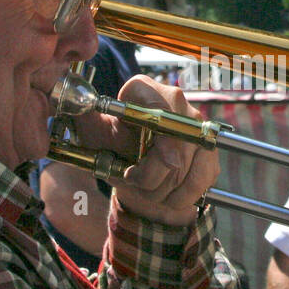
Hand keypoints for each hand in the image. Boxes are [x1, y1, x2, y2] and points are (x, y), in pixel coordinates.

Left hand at [74, 75, 218, 226]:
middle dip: (149, 177)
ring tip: (146, 189)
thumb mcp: (94, 134)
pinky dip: (180, 198)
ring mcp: (198, 126)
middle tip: (131, 180)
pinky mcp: (210, 151)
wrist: (135, 165)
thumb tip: (78, 106)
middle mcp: (176, 102)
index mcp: (143, 91)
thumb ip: (85, 120)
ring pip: (184, 168)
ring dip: (161, 190)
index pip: (157, 110)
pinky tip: (166, 196)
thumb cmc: (113, 146)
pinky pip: (199, 181)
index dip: (153, 142)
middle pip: (172, 147)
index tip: (135, 173)